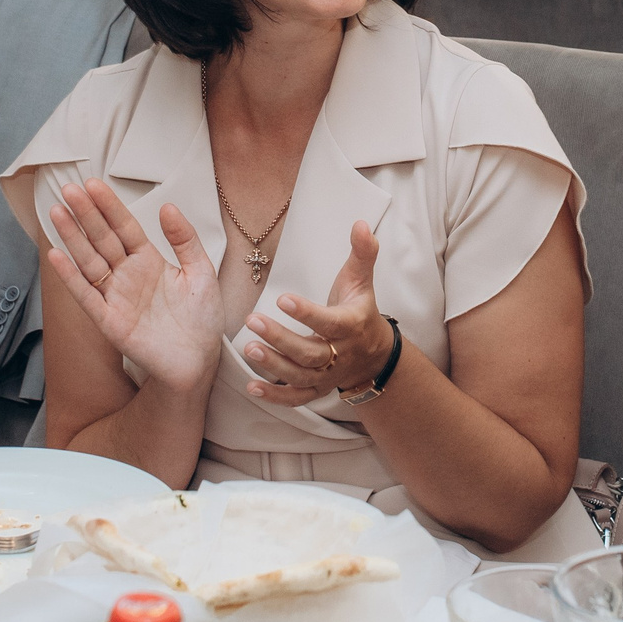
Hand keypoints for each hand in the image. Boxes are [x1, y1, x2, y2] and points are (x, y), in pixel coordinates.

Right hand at [45, 181, 223, 388]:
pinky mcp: (110, 322)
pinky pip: (87, 296)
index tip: (92, 183)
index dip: (108, 206)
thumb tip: (167, 206)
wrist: (199, 363)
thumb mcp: (201, 272)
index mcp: (149, 262)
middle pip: (102, 239)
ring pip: (89, 261)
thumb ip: (185, 240)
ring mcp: (116, 298)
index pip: (124, 227)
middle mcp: (128, 276)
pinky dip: (71, 277)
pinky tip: (56, 255)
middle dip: (85, 214)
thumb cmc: (201, 320)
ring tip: (56, 212)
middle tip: (67, 188)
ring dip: (72, 238)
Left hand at [238, 222, 395, 405]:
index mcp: (350, 326)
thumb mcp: (362, 281)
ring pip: (300, 375)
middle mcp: (340, 354)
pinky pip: (296, 397)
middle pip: (310, 352)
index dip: (306, 313)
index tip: (281, 299)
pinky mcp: (316, 388)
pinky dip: (275, 396)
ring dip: (273, 366)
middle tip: (253, 321)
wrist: (374, 354)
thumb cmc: (359, 310)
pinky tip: (251, 387)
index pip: (328, 322)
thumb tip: (360, 224)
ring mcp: (327, 375)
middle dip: (280, 338)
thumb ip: (362, 253)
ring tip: (249, 349)